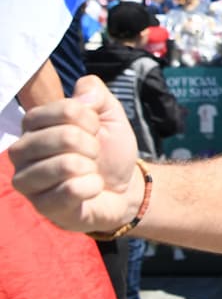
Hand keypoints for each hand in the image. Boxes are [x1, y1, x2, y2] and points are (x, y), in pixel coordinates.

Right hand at [9, 76, 140, 233]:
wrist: (124, 187)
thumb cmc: (109, 149)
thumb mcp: (110, 114)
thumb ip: (95, 92)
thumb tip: (83, 96)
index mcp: (34, 124)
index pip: (65, 109)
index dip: (90, 119)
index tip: (94, 129)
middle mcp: (21, 150)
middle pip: (66, 136)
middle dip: (92, 145)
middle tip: (93, 153)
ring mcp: (27, 180)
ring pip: (67, 165)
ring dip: (91, 167)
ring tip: (89, 171)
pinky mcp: (41, 205)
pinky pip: (72, 190)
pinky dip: (92, 187)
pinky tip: (89, 189)